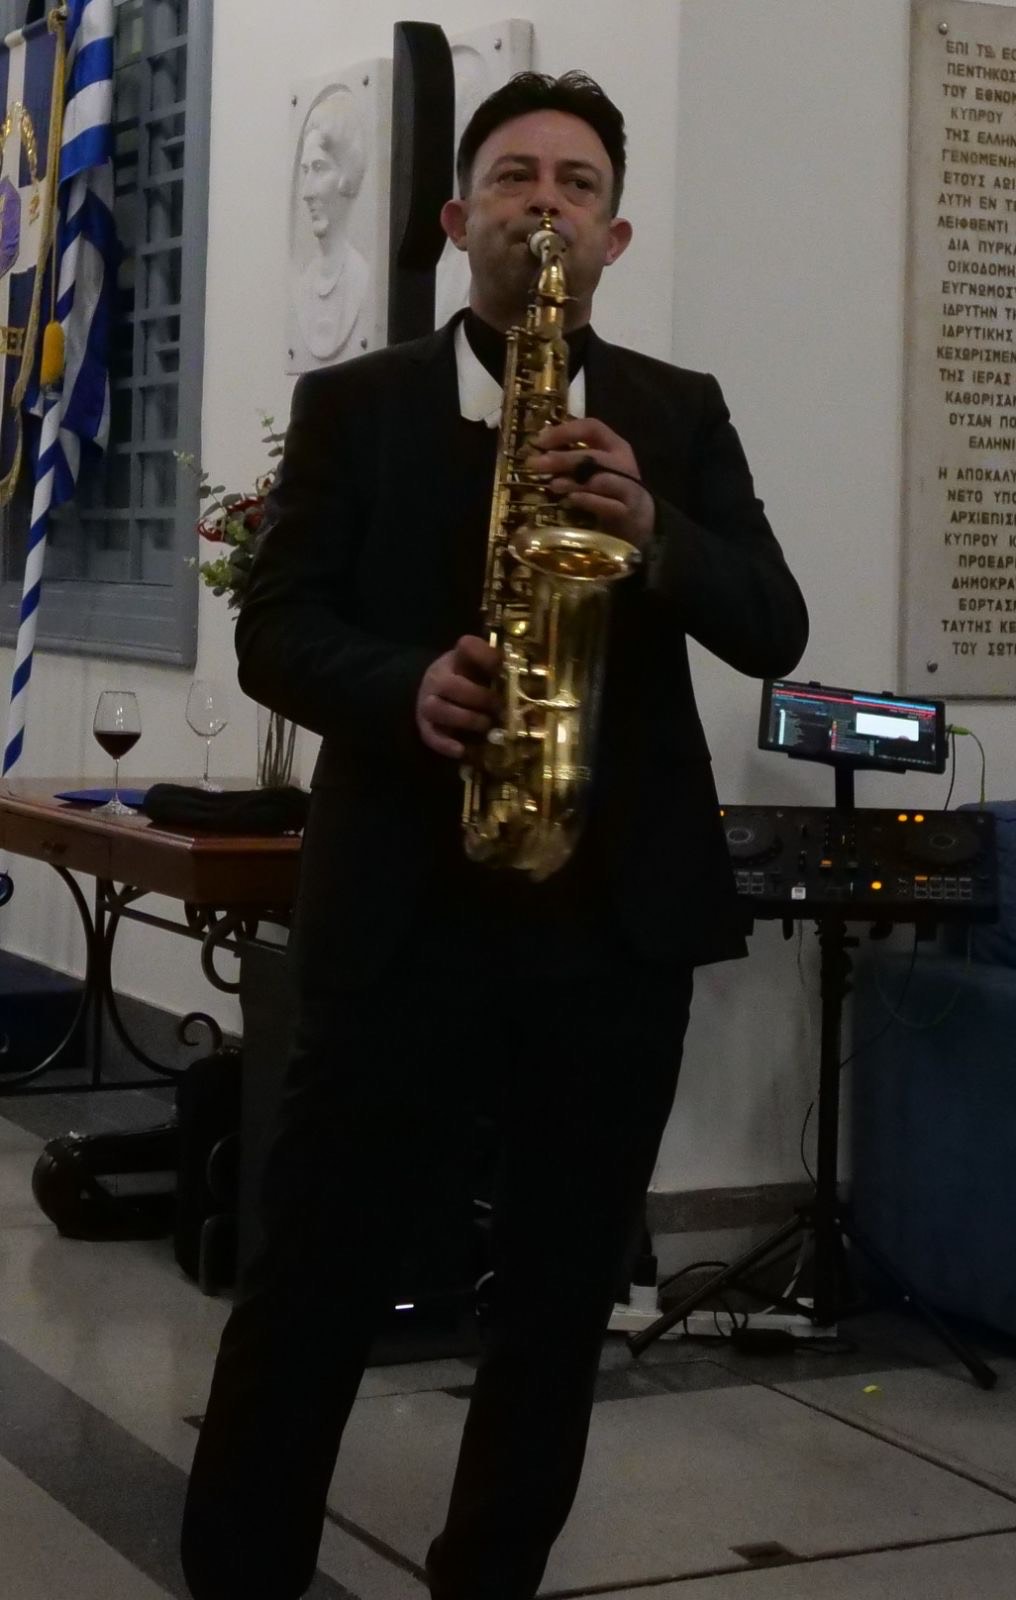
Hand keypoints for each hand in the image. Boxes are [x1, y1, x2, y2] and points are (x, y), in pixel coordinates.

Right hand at [416, 634, 499, 758]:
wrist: (437, 694)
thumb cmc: (467, 681)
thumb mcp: (480, 668)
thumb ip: (498, 668)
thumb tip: (524, 676)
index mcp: (456, 659)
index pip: (466, 647)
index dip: (485, 656)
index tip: (501, 667)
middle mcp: (437, 678)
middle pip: (449, 685)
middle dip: (478, 697)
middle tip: (499, 707)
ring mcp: (427, 703)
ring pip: (437, 709)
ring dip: (465, 719)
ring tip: (486, 726)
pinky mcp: (425, 727)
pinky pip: (430, 736)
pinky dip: (445, 744)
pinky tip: (461, 750)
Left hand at [525, 417, 655, 548]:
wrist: (638, 518)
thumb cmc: (610, 489)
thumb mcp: (595, 467)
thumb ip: (573, 456)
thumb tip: (539, 446)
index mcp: (615, 445)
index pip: (592, 427)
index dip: (565, 431)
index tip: (540, 441)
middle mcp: (623, 463)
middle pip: (593, 456)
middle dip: (562, 459)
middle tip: (535, 464)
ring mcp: (628, 487)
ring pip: (600, 480)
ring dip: (573, 481)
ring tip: (552, 484)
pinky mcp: (626, 511)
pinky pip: (606, 504)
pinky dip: (588, 500)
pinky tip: (570, 500)